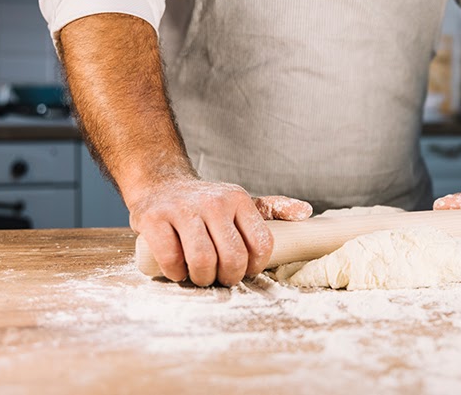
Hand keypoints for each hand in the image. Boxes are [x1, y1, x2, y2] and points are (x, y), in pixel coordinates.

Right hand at [128, 179, 311, 285]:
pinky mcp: (154, 219)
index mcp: (239, 199)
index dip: (254, 267)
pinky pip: (171, 259)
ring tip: (200, 276)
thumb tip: (306, 213)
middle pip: (232, 257)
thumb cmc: (206, 203)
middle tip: (220, 278)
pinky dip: (176, 273)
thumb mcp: (241, 202)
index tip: (243, 270)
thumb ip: (274, 208)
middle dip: (228, 277)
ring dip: (202, 278)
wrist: (161, 183)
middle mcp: (214, 202)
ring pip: (202, 260)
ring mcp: (183, 209)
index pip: (261, 244)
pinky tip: (178, 270)